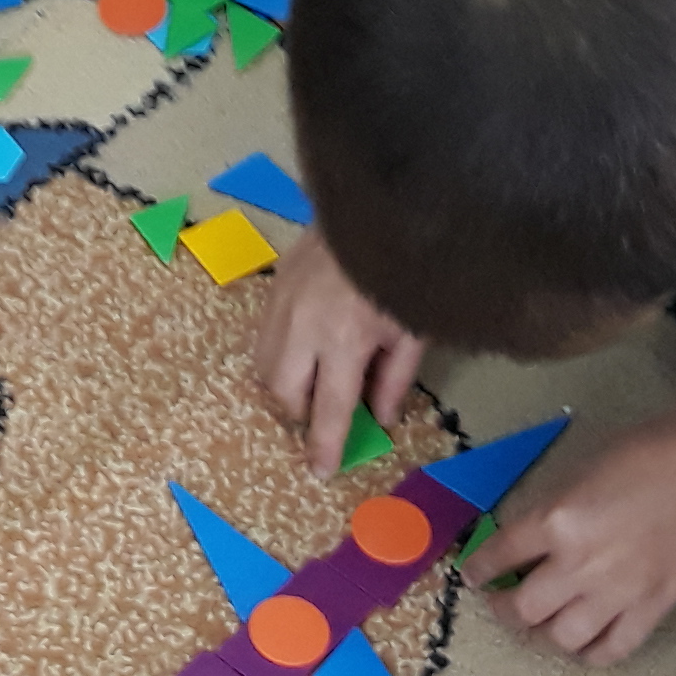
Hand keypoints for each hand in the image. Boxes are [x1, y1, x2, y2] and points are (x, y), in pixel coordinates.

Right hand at [253, 231, 429, 475]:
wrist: (378, 205)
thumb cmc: (406, 268)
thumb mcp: (413, 328)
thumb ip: (395, 378)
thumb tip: (382, 418)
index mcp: (343, 343)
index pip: (327, 411)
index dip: (324, 446)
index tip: (319, 471)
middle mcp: (302, 329)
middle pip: (283, 393)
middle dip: (299, 413)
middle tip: (322, 414)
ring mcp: (282, 304)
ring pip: (263, 365)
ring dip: (284, 384)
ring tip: (311, 383)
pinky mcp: (275, 284)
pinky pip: (263, 335)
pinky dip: (277, 353)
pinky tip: (302, 349)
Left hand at [478, 378, 675, 669]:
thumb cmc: (644, 455)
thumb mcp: (577, 472)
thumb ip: (548, 512)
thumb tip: (523, 542)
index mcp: (556, 520)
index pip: (499, 557)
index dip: (479, 570)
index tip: (475, 576)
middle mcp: (579, 564)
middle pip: (523, 610)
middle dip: (504, 611)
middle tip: (503, 605)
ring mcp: (617, 593)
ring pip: (561, 638)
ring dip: (543, 635)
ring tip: (542, 626)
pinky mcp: (652, 610)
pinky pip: (611, 651)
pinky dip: (590, 654)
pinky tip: (583, 644)